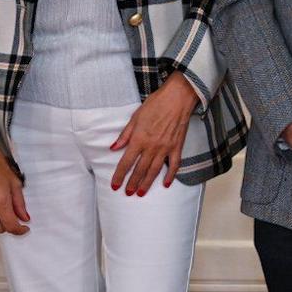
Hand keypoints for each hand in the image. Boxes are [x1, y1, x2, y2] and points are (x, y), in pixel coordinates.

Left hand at [110, 73, 199, 194]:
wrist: (178, 98)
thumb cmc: (156, 104)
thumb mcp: (135, 117)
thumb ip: (125, 135)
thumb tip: (114, 148)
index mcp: (139, 139)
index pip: (126, 162)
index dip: (119, 175)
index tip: (115, 185)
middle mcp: (152, 146)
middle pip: (140, 170)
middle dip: (132, 183)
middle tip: (127, 193)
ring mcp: (166, 148)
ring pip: (155, 170)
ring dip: (147, 183)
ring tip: (141, 193)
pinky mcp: (177, 147)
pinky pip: (174, 165)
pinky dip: (170, 175)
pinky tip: (166, 184)